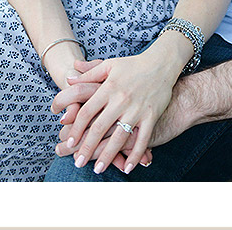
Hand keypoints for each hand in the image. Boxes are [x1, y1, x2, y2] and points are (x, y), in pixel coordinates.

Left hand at [51, 52, 181, 173]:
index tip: (68, 143)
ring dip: (108, 155)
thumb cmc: (133, 65)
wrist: (163, 63)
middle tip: (77, 163)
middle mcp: (122, 99)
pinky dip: (136, 153)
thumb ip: (88, 73)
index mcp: (108, 87)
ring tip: (98, 169)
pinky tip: (128, 167)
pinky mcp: (152, 115)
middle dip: (87, 148)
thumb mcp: (109, 64)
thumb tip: (68, 79)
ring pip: (120, 136)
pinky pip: (143, 138)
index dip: (76, 129)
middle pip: (99, 128)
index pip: (86, 112)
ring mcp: (138, 109)